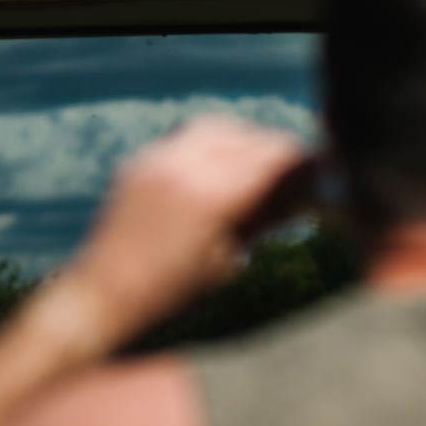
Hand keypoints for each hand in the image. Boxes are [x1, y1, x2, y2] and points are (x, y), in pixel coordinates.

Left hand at [48, 116, 314, 348]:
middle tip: (296, 172)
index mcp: (210, 197)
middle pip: (247, 137)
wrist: (103, 297)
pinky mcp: (140, 163)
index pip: (272, 158)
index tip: (322, 173)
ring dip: (244, 141)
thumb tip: (300, 196)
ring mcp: (156, 160)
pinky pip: (187, 139)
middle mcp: (182, 167)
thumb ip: (260, 220)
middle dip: (275, 151)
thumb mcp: (226, 260)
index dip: (304, 163)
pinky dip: (214, 147)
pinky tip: (221, 173)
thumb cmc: (170, 295)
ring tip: (258, 168)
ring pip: (216, 128)